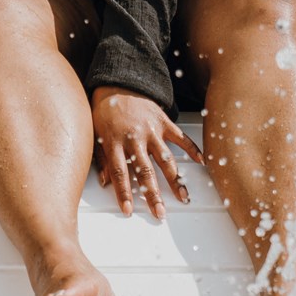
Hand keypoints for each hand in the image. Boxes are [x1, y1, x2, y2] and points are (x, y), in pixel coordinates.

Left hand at [90, 86, 202, 219]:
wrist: (117, 83)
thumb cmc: (104, 111)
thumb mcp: (94, 134)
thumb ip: (101, 158)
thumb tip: (105, 182)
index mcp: (115, 142)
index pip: (120, 173)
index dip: (124, 192)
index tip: (129, 210)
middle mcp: (134, 138)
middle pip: (145, 171)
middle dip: (153, 194)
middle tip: (160, 212)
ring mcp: (151, 130)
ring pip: (165, 159)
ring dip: (175, 179)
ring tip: (183, 196)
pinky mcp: (163, 121)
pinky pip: (180, 137)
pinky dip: (192, 149)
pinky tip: (201, 161)